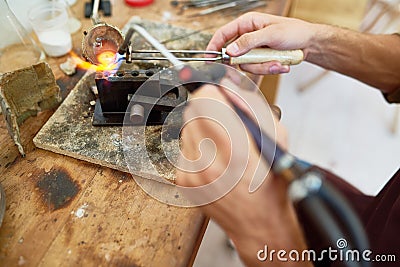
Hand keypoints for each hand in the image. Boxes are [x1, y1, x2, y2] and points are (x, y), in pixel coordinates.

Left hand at [176, 80, 310, 265]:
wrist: (259, 224)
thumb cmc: (271, 186)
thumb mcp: (277, 139)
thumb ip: (253, 107)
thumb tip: (229, 85)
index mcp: (236, 150)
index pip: (205, 99)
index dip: (214, 92)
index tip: (221, 95)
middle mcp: (209, 162)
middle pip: (192, 110)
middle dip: (208, 108)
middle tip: (224, 119)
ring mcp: (192, 172)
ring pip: (186, 127)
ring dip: (202, 127)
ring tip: (221, 143)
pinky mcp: (183, 180)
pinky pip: (183, 147)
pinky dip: (197, 146)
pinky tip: (214, 158)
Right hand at [207, 12, 318, 74]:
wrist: (309, 43)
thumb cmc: (295, 31)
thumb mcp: (271, 34)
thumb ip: (249, 42)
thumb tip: (230, 50)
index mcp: (247, 23)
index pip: (223, 34)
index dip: (214, 46)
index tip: (209, 57)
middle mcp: (248, 36)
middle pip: (235, 55)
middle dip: (249, 62)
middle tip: (262, 60)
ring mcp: (253, 49)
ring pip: (247, 65)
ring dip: (263, 66)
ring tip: (277, 61)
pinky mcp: (260, 59)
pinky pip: (257, 69)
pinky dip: (269, 68)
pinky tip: (280, 63)